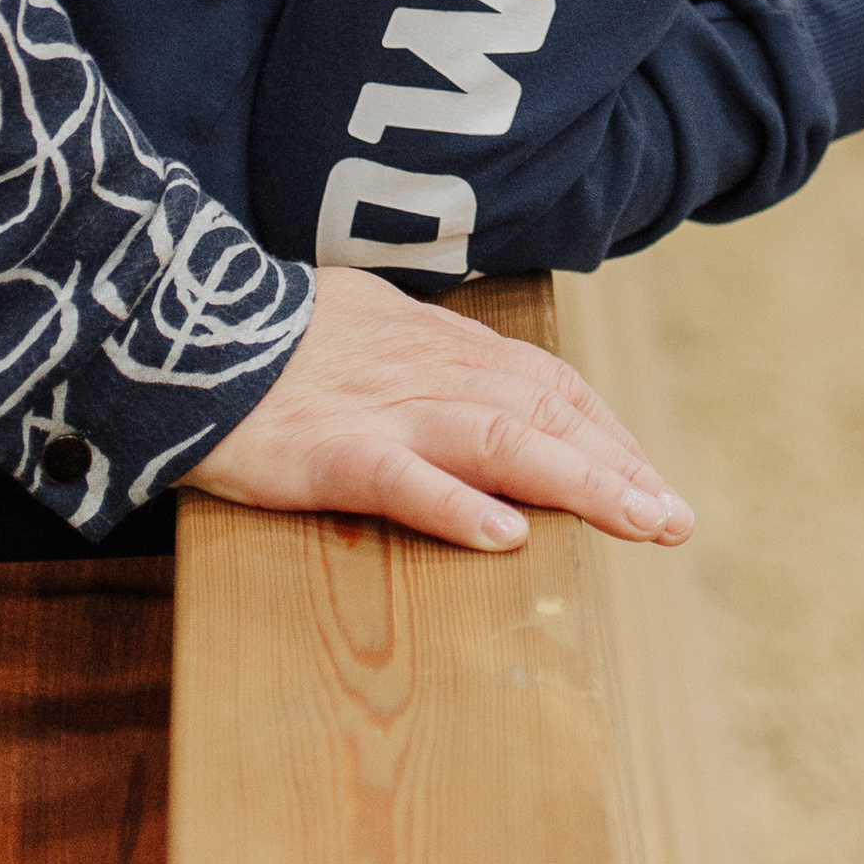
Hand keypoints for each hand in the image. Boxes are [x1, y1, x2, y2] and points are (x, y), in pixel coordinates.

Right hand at [182, 265, 693, 553]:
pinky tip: (504, 537)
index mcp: (442, 348)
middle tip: (676, 519)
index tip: (650, 477)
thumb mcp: (376, 330)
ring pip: (500, 443)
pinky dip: (457, 506)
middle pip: (544, 417)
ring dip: (578, 484)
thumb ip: (436, 359)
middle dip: (618, 468)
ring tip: (637, 524)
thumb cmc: (279, 338)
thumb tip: (491, 384)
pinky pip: (402, 480)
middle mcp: (430, 376)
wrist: (187, 326)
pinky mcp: (329, 454)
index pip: (548, 387)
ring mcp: (383, 414)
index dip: (605, 433)